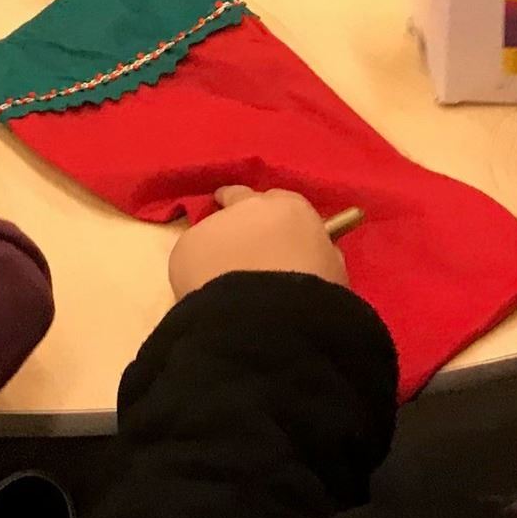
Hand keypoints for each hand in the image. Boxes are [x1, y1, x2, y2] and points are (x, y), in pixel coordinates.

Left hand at [168, 187, 345, 297]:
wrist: (268, 319)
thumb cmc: (313, 297)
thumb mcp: (331, 271)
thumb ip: (317, 253)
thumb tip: (308, 256)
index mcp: (291, 209)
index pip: (280, 203)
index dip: (275, 221)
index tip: (273, 237)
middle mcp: (248, 207)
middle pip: (237, 198)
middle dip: (236, 213)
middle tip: (240, 245)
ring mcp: (212, 225)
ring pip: (212, 235)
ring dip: (217, 253)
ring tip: (226, 291)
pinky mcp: (185, 248)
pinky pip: (190, 261)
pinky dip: (196, 276)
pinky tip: (209, 301)